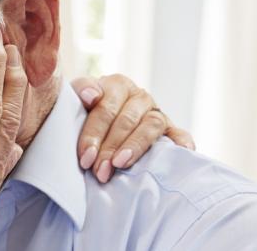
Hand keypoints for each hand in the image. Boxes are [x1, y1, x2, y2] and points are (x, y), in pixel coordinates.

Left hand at [71, 75, 194, 182]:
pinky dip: (182, 142)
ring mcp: (156, 112)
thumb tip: (91, 96)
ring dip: (136, 147)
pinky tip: (181, 152)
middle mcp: (139, 96)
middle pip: (126, 120)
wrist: (96, 117)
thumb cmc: (83, 111)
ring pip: (151, 126)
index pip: (105, 108)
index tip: (85, 157)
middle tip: (100, 171)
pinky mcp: (170, 129)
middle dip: (110, 148)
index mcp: (116, 85)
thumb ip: (80, 90)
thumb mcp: (75, 98)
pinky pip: (180, 134)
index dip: (93, 134)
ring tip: (121, 164)